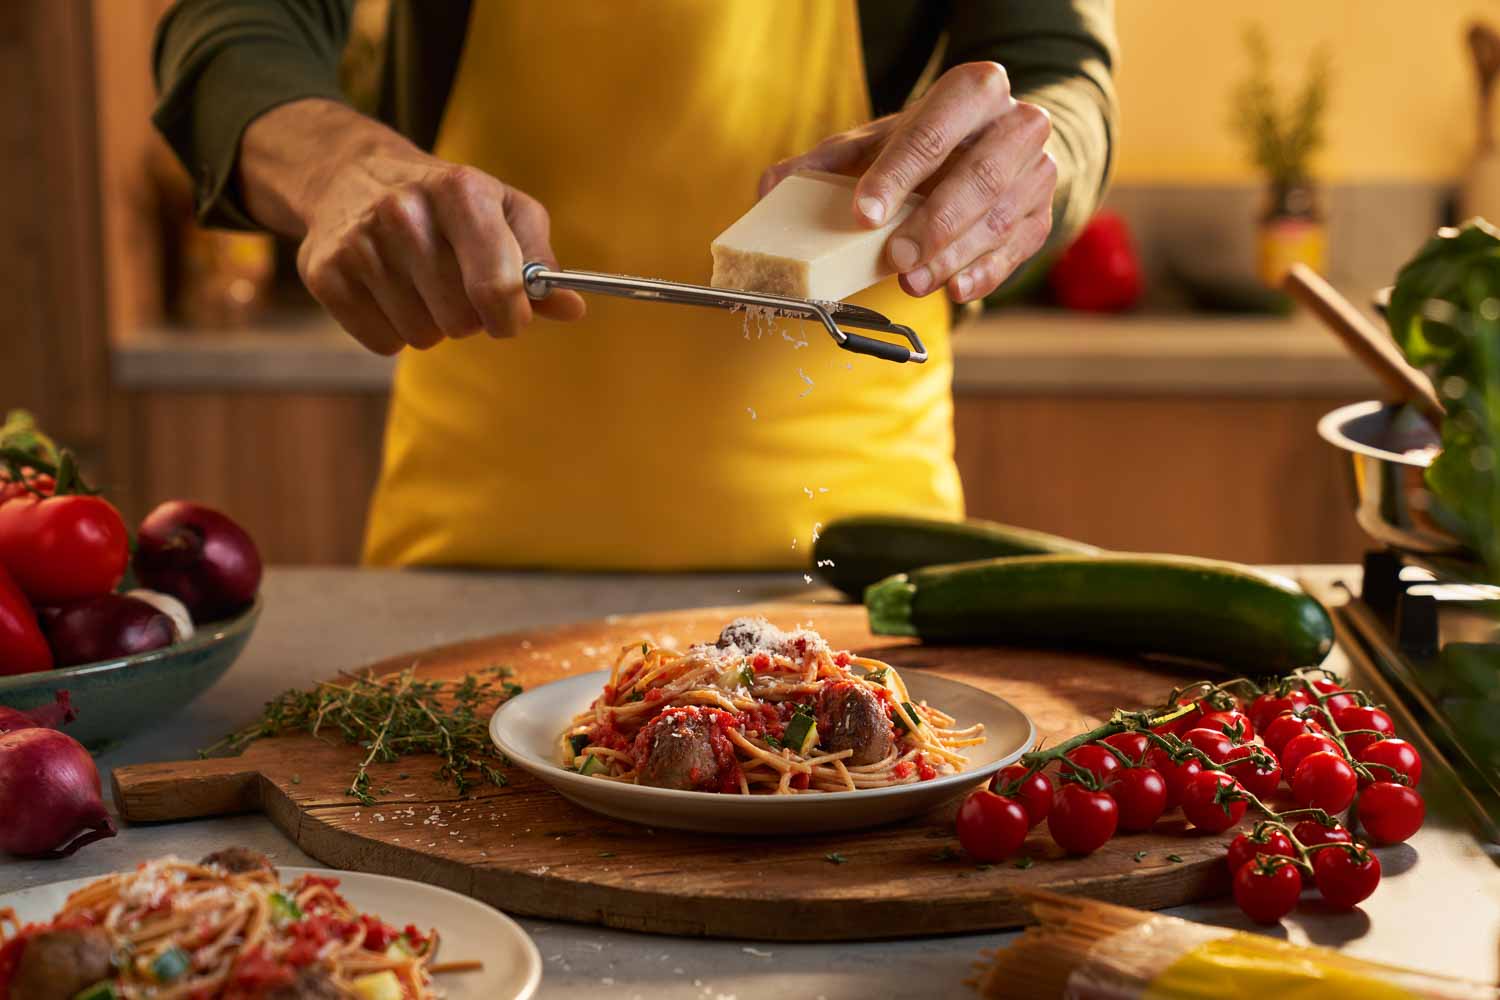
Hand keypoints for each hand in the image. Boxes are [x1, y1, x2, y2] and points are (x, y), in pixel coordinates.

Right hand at [239, 100, 583, 354]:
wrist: (350, 175)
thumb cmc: (446, 203)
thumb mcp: (503, 211)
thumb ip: (540, 262)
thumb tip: (572, 308)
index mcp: (461, 192)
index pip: (498, 287)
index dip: (511, 316)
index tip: (509, 317)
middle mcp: (404, 212)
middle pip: (462, 321)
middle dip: (469, 317)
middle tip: (455, 287)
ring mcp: (360, 243)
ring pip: (423, 336)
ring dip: (430, 324)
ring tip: (418, 284)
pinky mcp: (325, 274)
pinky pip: (384, 343)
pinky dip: (393, 331)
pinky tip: (387, 292)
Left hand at [761, 63, 1054, 303]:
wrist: (996, 146)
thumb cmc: (929, 144)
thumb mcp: (877, 143)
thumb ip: (825, 164)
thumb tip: (770, 188)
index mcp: (973, 90)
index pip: (934, 130)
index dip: (898, 174)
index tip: (864, 212)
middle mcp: (1017, 124)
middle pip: (980, 175)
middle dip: (933, 223)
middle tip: (894, 258)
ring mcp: (1038, 171)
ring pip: (1000, 217)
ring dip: (952, 256)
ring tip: (912, 282)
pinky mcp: (1043, 214)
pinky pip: (1018, 248)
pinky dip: (984, 273)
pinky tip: (954, 288)